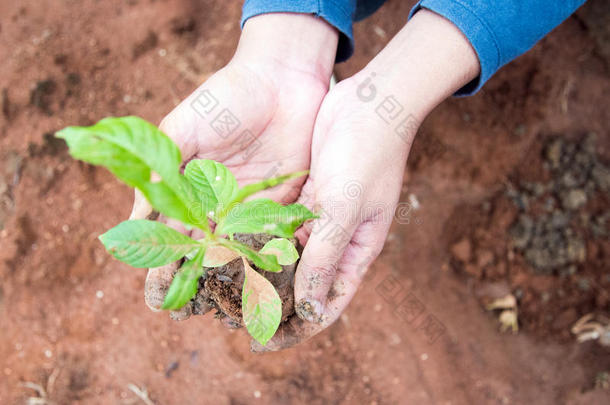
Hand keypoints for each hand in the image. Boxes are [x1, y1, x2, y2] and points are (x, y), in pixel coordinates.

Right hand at [131, 13, 337, 320]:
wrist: (282, 78)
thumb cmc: (227, 96)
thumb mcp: (185, 127)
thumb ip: (163, 168)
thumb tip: (137, 214)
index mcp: (190, 188)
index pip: (171, 235)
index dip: (160, 266)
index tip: (154, 298)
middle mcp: (220, 204)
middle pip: (204, 252)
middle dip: (194, 283)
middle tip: (187, 314)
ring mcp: (253, 206)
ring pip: (239, 253)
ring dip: (232, 281)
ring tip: (226, 313)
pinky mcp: (286, 203)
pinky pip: (277, 238)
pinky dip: (270, 262)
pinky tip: (266, 287)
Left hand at [254, 10, 479, 350]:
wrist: (369, 103)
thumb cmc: (367, 155)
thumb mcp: (345, 208)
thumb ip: (325, 256)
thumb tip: (310, 307)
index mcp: (356, 252)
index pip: (328, 305)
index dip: (298, 328)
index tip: (261, 342)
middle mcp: (337, 240)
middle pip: (304, 286)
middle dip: (273, 303)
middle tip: (231, 314)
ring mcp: (320, 218)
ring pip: (288, 256)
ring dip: (261, 270)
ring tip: (223, 285)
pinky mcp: (305, 196)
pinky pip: (279, 225)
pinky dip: (259, 237)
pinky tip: (229, 243)